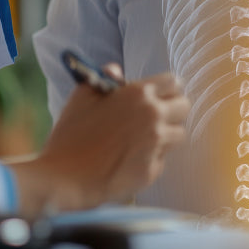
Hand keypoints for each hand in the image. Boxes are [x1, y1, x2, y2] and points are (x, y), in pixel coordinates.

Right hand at [8, 67, 188, 216]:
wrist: (63, 178)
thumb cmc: (70, 134)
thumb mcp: (83, 95)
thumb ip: (105, 78)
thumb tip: (116, 70)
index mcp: (139, 93)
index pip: (174, 81)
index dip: (167, 88)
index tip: (160, 95)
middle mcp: (153, 116)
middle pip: (184, 106)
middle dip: (172, 109)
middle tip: (155, 117)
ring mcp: (156, 144)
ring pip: (178, 134)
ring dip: (164, 135)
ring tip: (140, 140)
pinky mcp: (153, 170)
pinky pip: (162, 160)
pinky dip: (151, 159)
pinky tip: (129, 161)